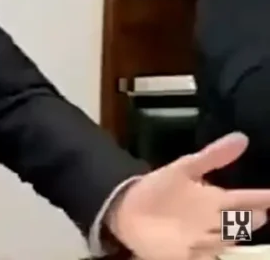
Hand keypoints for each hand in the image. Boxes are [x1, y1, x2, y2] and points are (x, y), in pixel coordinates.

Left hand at [106, 132, 269, 259]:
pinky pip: (201, 255)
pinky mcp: (184, 253)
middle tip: (260, 214)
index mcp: (213, 200)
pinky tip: (207, 248)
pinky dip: (206, 252)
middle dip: (248, 220)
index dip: (260, 198)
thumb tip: (242, 137)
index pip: (243, 200)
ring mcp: (199, 239)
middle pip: (237, 222)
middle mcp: (211, 221)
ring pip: (221, 239)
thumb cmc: (158, 188)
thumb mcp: (184, 168)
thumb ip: (213, 156)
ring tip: (236, 227)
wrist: (128, 206)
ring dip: (228, 234)